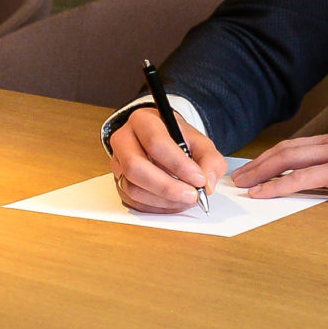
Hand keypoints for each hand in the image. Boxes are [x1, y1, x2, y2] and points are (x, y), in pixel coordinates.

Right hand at [108, 108, 232, 213]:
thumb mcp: (200, 142)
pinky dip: (156, 208)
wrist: (163, 141)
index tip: (198, 178)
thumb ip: (210, 160)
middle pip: (135, 167)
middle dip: (167, 187)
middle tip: (192, 196)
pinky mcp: (118, 182)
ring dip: (163, 200)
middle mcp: (123, 140)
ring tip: (185, 199)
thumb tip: (207, 184)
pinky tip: (174, 203)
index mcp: (142, 121)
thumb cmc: (178, 139)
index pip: (155, 142)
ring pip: (132, 188)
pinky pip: (132, 201)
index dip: (178, 164)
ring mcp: (117, 163)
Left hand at [229, 129, 327, 201]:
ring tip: (242, 184)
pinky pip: (301, 178)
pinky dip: (277, 185)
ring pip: (287, 160)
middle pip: (285, 149)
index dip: (273, 156)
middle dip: (258, 163)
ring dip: (260, 172)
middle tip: (238, 176)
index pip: (297, 145)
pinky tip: (261, 193)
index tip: (256, 166)